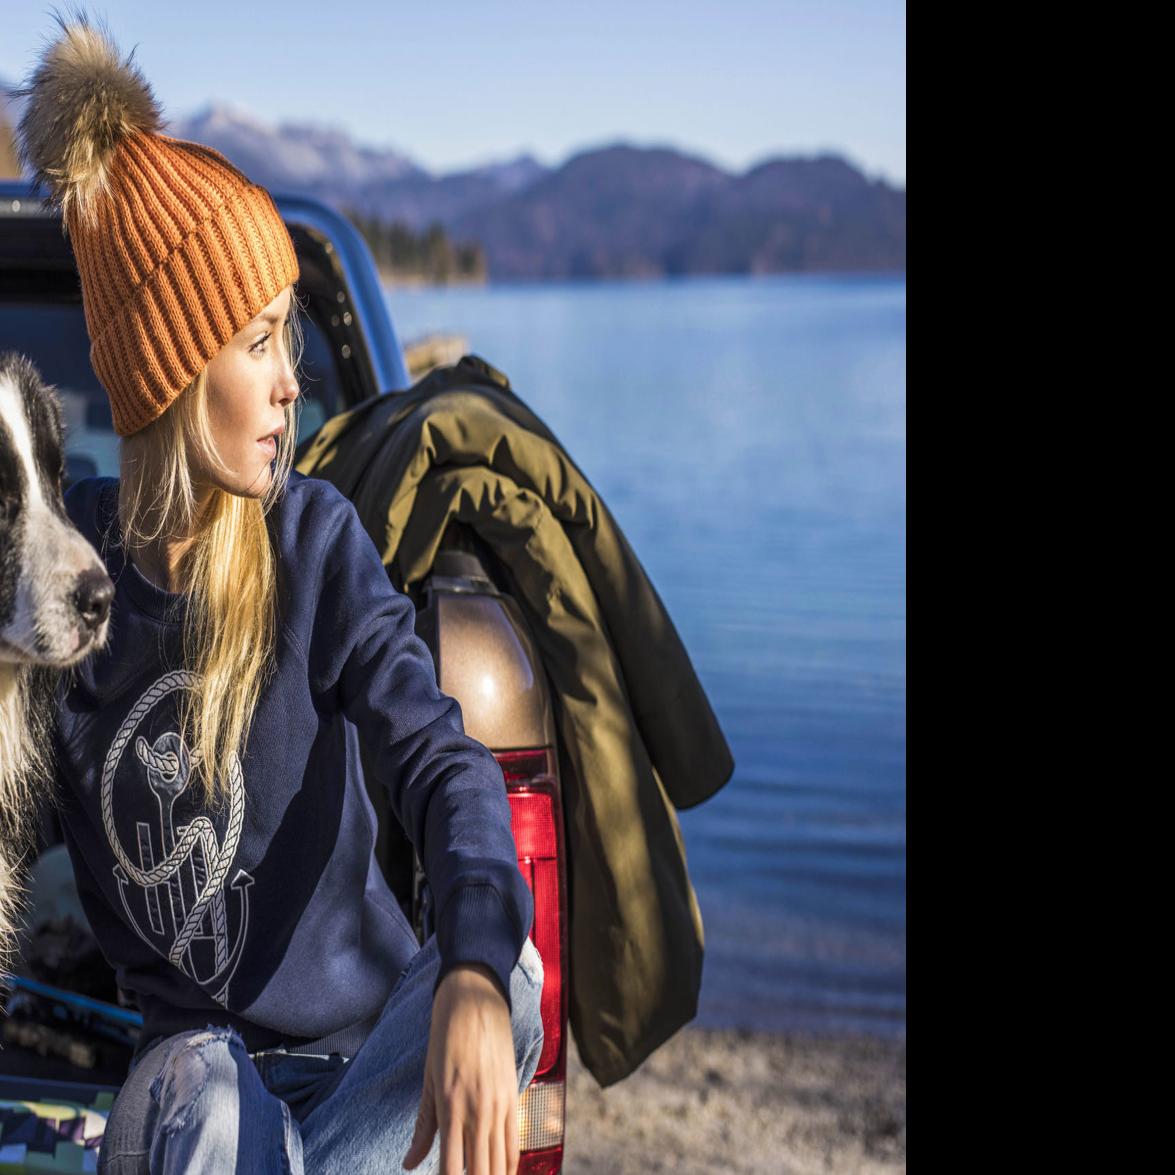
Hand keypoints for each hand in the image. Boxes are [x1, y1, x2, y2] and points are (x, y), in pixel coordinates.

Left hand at [403, 962, 519, 1174]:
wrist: (475, 999)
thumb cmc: (445, 1037)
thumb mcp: (429, 1080)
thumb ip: (424, 1127)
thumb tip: (409, 1164)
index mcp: (451, 1108)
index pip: (452, 1170)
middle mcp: (478, 1111)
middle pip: (481, 1172)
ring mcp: (499, 1104)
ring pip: (501, 1163)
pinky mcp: (513, 1095)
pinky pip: (514, 1142)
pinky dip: (508, 1164)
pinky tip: (500, 1172)